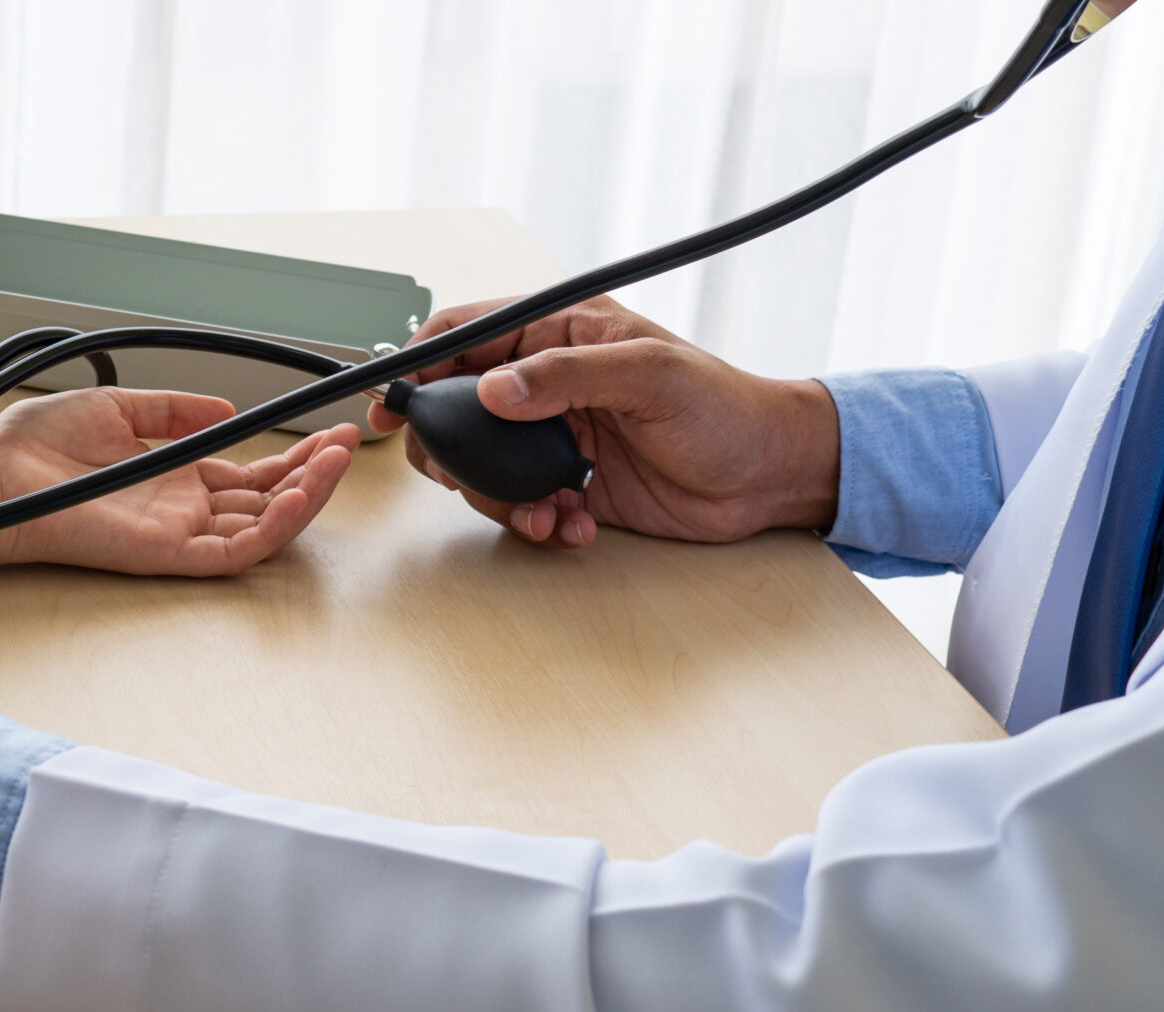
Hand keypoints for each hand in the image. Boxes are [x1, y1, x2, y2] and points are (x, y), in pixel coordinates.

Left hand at [0, 387, 358, 574]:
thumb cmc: (33, 448)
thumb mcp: (116, 408)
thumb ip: (172, 410)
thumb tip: (225, 409)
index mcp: (171, 478)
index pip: (248, 475)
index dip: (292, 457)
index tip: (327, 432)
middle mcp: (180, 510)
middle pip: (264, 501)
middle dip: (312, 474)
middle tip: (347, 443)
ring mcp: (175, 535)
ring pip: (259, 528)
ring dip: (303, 498)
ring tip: (335, 465)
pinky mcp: (163, 555)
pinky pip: (230, 552)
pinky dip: (268, 529)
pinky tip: (295, 498)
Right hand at [365, 295, 840, 547]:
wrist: (770, 475)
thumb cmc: (726, 407)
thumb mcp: (649, 374)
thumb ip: (566, 376)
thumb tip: (495, 389)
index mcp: (560, 334)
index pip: (465, 334)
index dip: (419, 363)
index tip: (393, 399)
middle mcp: (548, 384)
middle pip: (456, 406)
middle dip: (448, 447)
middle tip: (457, 474)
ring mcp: (554, 436)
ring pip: (481, 464)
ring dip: (497, 496)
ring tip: (541, 509)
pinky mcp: (567, 484)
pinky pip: (520, 504)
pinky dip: (534, 522)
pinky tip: (570, 525)